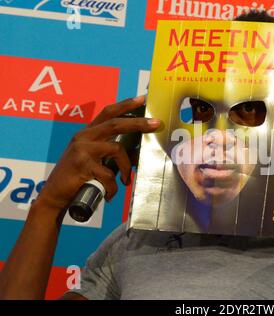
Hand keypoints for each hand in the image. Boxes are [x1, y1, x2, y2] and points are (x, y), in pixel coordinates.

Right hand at [35, 96, 159, 214]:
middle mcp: (83, 137)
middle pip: (115, 124)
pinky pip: (108, 174)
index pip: (107, 113)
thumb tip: (137, 152)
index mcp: (87, 133)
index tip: (142, 99)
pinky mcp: (82, 165)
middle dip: (138, 123)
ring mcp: (81, 150)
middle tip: (156, 124)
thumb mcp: (92, 159)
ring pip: (116, 149)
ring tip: (125, 181)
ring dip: (126, 167)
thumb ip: (109, 151)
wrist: (54, 196)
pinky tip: (109, 195)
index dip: (126, 105)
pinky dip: (113, 187)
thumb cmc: (78, 178)